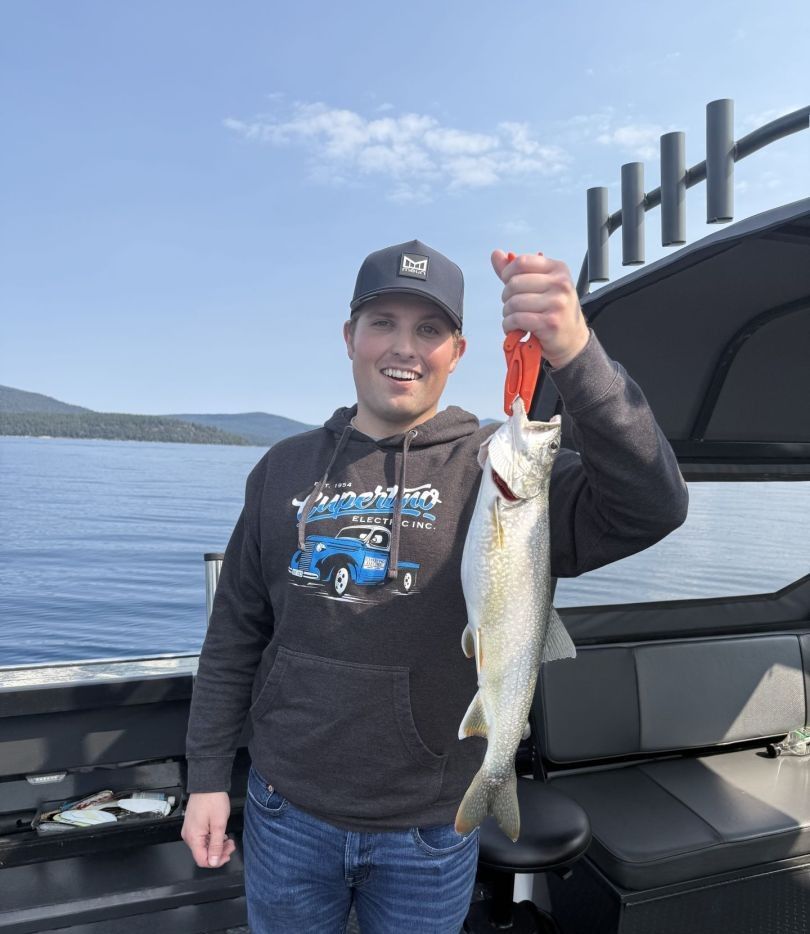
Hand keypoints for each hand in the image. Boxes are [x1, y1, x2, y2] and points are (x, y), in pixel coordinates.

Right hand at [181, 791, 236, 867]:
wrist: (208, 783)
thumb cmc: (213, 800)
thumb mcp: (219, 824)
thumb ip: (216, 845)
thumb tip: (213, 862)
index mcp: (193, 837)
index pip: (202, 860)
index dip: (215, 861)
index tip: (227, 855)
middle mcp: (189, 835)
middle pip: (202, 854)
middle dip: (218, 852)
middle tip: (231, 845)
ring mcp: (190, 830)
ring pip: (203, 846)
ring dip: (216, 845)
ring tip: (228, 839)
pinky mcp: (193, 825)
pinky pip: (202, 838)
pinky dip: (212, 839)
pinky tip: (220, 834)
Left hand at [491, 250, 589, 368]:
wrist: (572, 339)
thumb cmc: (553, 310)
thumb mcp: (540, 285)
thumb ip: (516, 271)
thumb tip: (496, 254)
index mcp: (558, 269)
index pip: (522, 262)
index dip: (507, 273)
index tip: (508, 284)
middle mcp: (560, 284)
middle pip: (514, 283)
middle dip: (506, 297)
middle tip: (512, 306)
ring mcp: (557, 303)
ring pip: (514, 303)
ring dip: (507, 313)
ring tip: (514, 318)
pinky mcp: (550, 323)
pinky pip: (517, 319)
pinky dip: (509, 325)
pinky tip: (514, 328)